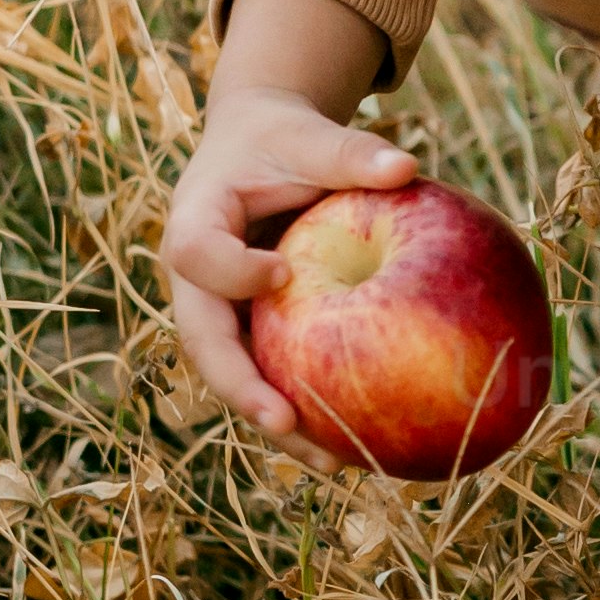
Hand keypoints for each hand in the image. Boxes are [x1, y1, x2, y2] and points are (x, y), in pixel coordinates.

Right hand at [162, 40, 412, 463]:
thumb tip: (406, 167)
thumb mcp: (307, 136)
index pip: (196, 252)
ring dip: (274, 422)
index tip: (281, 275)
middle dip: (240, 387)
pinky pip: (265, 376)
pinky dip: (299, 411)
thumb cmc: (280, 140)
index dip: (231, 270)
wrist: (253, 148)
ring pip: (232, 376)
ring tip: (331, 463)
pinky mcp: (243, 332)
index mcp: (194, 221)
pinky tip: (349, 447)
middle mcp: (193, 279)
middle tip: (284, 420)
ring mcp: (215, 312)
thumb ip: (349, 152)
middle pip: (203, 342)